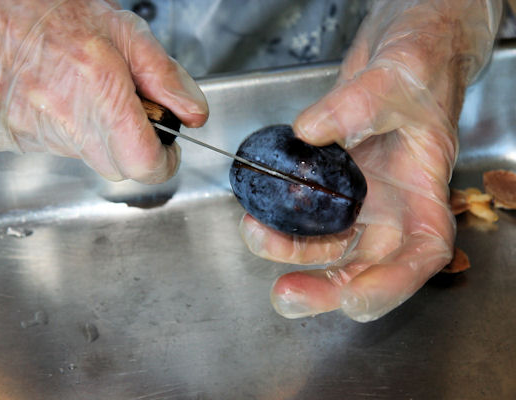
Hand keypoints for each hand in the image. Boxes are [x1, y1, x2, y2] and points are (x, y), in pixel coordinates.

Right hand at [0, 0, 207, 182]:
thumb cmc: (45, 4)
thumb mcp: (122, 28)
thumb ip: (165, 75)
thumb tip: (192, 112)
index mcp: (95, 87)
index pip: (143, 163)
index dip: (162, 161)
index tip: (165, 150)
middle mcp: (57, 115)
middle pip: (114, 166)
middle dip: (125, 143)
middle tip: (117, 104)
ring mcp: (23, 131)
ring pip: (79, 157)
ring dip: (86, 133)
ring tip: (71, 87)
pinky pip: (42, 148)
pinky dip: (52, 130)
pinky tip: (42, 94)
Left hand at [239, 0, 500, 321]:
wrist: (398, 52)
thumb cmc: (418, 67)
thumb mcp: (398, 77)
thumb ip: (359, 104)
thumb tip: (311, 132)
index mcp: (424, 195)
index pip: (420, 255)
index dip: (390, 286)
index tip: (354, 300)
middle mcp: (391, 209)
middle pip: (365, 267)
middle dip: (325, 288)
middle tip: (285, 294)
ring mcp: (359, 200)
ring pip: (327, 246)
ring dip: (290, 252)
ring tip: (256, 234)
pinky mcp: (330, 187)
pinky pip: (304, 215)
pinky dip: (281, 222)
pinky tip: (258, 212)